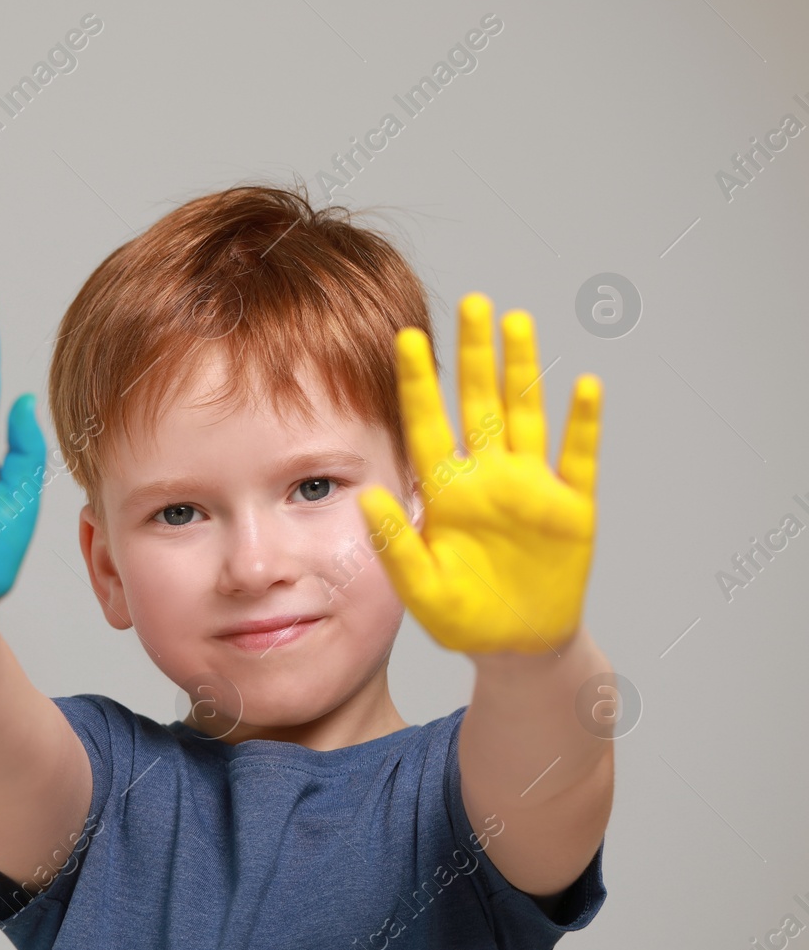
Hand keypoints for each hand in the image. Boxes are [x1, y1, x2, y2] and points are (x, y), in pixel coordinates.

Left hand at [357, 292, 601, 654]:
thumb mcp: (421, 589)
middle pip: (481, 403)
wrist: (517, 647)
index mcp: (446, 492)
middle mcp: (488, 477)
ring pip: (527, 415)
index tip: (406, 338)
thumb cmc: (464, 617)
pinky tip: (583, 384)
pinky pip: (579, 458)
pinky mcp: (572, 508)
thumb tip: (366, 497)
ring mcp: (532, 488)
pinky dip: (583, 423)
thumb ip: (397, 545)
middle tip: (472, 302)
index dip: (419, 383)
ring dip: (524, 370)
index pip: (428, 425)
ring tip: (516, 321)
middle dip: (475, 355)